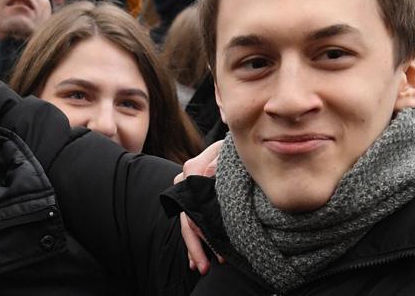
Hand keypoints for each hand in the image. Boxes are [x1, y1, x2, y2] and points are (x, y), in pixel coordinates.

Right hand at [173, 141, 222, 274]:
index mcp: (193, 168)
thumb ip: (218, 158)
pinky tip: (195, 261)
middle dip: (197, 244)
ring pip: (186, 225)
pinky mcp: (190, 202)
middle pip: (188, 217)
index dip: (205, 222)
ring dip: (194, 248)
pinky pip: (188, 225)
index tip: (220, 237)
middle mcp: (185, 183)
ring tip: (202, 267)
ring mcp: (186, 194)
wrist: (227, 147)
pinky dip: (193, 244)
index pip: (194, 200)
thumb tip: (208, 173)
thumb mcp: (226, 148)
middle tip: (206, 265)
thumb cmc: (229, 148)